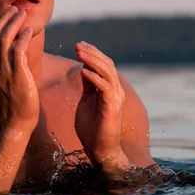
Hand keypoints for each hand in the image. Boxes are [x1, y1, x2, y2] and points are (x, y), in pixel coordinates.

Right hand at [0, 7, 39, 133]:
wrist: (12, 125)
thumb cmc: (7, 105)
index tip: (8, 15)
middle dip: (5, 19)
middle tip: (15, 9)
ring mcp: (3, 71)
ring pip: (5, 40)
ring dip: (14, 24)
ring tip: (23, 14)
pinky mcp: (16, 75)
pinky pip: (18, 50)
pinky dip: (23, 38)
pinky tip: (29, 31)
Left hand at [74, 42, 130, 170]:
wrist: (100, 150)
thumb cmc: (92, 129)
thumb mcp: (86, 101)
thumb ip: (88, 86)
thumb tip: (84, 69)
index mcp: (110, 89)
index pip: (104, 64)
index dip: (93, 53)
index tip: (79, 44)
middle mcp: (116, 91)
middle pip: (107, 64)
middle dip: (92, 53)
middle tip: (78, 45)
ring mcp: (116, 99)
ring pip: (108, 73)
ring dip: (93, 61)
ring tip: (79, 53)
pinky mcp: (112, 108)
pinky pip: (105, 88)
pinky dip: (94, 78)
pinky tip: (83, 71)